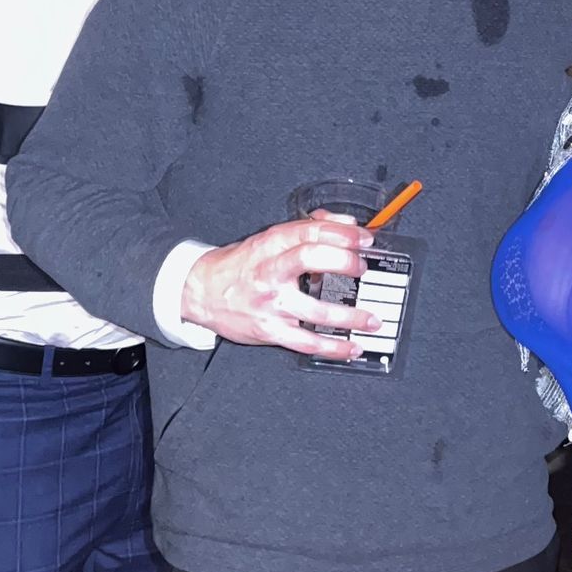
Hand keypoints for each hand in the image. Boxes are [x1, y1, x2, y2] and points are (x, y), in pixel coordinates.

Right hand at [182, 217, 380, 358]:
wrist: (201, 291)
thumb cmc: (239, 265)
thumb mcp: (269, 239)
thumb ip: (308, 228)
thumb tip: (345, 222)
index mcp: (271, 245)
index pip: (310, 231)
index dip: (342, 233)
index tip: (365, 239)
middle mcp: (270, 271)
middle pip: (310, 258)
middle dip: (344, 262)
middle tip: (363, 268)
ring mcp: (271, 304)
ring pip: (316, 310)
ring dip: (350, 317)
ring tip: (371, 320)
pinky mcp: (270, 331)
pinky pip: (306, 343)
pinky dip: (333, 348)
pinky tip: (351, 347)